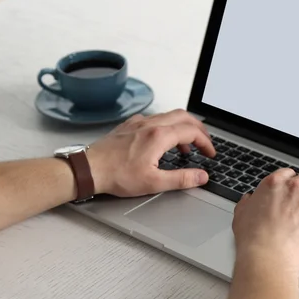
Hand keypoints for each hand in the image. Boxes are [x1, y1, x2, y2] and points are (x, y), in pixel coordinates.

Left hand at [87, 109, 214, 195]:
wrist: (88, 169)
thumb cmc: (116, 175)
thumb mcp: (153, 183)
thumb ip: (181, 179)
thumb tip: (201, 176)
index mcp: (159, 136)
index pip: (192, 132)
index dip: (206, 142)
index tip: (210, 153)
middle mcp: (150, 124)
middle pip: (184, 116)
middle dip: (199, 129)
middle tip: (205, 143)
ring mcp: (139, 123)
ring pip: (169, 115)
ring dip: (183, 127)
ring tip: (187, 146)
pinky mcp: (129, 126)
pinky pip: (155, 118)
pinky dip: (167, 126)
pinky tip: (163, 140)